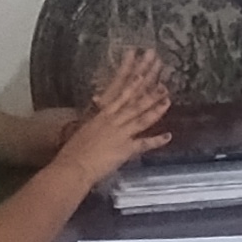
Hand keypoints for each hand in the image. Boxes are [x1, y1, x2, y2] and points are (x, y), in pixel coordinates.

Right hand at [51, 48, 171, 181]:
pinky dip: (157, 141)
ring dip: (156, 110)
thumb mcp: (84, 130)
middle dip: (150, 94)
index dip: (132, 86)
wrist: (73, 166)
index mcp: (102, 117)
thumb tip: (95, 115)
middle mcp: (113, 122)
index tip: (142, 75)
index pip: (119, 98)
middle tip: (163, 85)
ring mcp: (121, 134)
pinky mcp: (126, 149)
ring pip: (142, 119)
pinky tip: (168, 136)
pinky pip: (144, 144)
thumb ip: (94, 122)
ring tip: (168, 102)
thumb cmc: (74, 151)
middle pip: (134, 105)